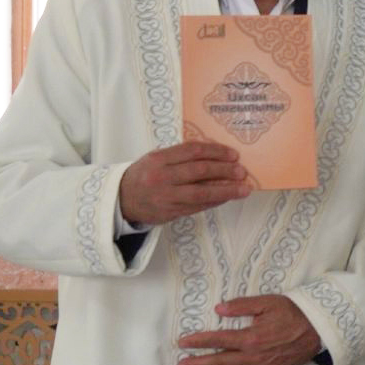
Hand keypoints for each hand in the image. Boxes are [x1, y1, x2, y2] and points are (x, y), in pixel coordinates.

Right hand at [119, 140, 251, 226]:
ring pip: (201, 193)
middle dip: (225, 171)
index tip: (233, 154)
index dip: (216, 152)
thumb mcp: (157, 158)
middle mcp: (161, 177)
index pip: (193, 151)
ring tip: (243, 188)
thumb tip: (216, 156)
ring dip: (226, 191)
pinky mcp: (170, 213)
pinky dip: (215, 201)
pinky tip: (227, 197)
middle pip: (199, 171)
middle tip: (242, 171)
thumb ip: (181, 156)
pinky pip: (197, 207)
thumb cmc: (144, 175)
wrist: (121, 199)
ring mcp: (166, 197)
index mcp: (158, 159)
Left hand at [175, 295, 321, 364]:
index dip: (198, 341)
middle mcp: (253, 357)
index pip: (217, 340)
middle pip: (220, 362)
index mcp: (250, 337)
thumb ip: (242, 306)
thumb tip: (219, 309)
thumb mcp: (267, 303)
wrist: (318, 330)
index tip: (182, 343)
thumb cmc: (292, 313)